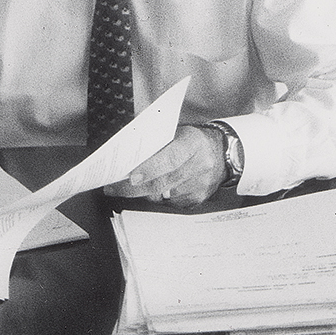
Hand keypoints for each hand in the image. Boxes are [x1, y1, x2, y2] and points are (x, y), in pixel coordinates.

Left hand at [104, 125, 225, 207]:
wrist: (221, 152)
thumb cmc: (192, 140)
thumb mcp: (177, 131)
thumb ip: (155, 138)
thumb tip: (127, 146)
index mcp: (192, 142)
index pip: (170, 158)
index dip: (150, 169)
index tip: (131, 177)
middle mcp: (200, 164)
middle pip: (164, 182)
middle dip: (135, 188)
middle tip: (114, 188)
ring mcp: (200, 184)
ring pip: (164, 195)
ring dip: (145, 192)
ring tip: (131, 185)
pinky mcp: (198, 198)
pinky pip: (171, 203)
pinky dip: (159, 197)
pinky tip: (156, 188)